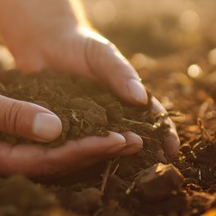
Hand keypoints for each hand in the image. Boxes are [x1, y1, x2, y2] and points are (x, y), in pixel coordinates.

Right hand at [0, 60, 141, 175]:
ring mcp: (3, 149)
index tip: (116, 139)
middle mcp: (1, 159)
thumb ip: (12, 115)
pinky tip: (89, 125)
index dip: (84, 151)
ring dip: (86, 144)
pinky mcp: (5, 136)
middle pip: (56, 163)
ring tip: (123, 136)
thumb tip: (56, 129)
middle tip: (135, 141)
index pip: (47, 161)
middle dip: (95, 152)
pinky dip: (68, 133)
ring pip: (52, 153)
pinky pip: (43, 139)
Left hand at [11, 24, 180, 157]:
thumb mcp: (102, 54)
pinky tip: (82, 166)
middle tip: (150, 170)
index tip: (171, 150)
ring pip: (104, 146)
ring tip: (121, 172)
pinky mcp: (63, 128)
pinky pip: (74, 144)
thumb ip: (120, 73)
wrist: (43, 43)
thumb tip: (141, 98)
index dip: (164, 134)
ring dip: (113, 158)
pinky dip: (81, 155)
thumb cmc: (80, 45)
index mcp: (126, 98)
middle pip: (132, 138)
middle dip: (144, 154)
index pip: (152, 118)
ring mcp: (87, 124)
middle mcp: (110, 115)